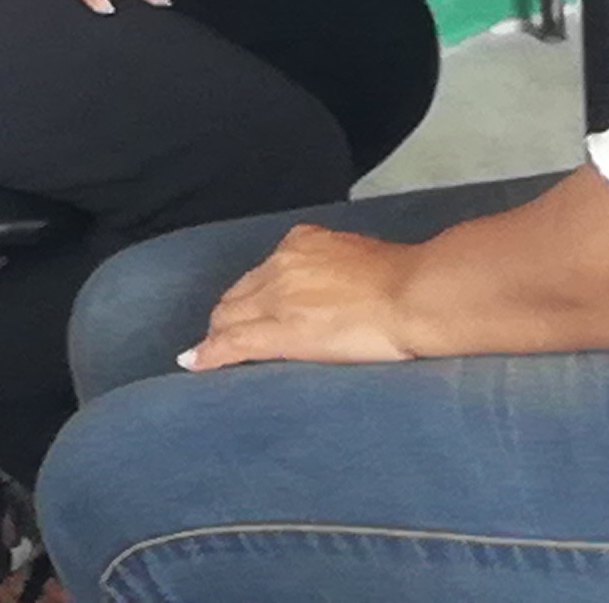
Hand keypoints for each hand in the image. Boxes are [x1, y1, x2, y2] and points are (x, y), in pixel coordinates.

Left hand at [182, 223, 421, 369]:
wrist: (414, 294)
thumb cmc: (406, 280)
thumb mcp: (359, 257)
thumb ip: (335, 268)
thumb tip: (335, 287)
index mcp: (302, 244)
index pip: (262, 274)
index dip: (252, 297)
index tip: (251, 311)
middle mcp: (282, 264)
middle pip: (238, 294)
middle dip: (228, 316)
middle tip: (223, 337)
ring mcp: (277, 297)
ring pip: (230, 317)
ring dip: (220, 335)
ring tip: (209, 353)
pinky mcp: (281, 332)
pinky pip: (234, 343)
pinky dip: (210, 354)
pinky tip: (194, 363)